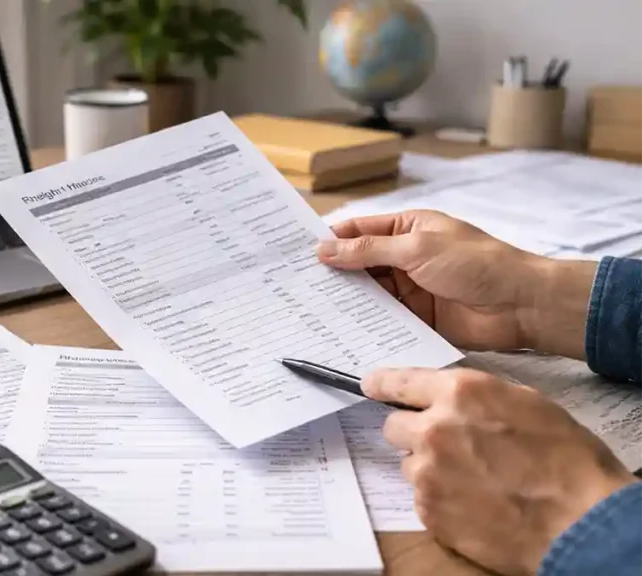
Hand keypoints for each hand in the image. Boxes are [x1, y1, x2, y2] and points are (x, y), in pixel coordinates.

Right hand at [317, 210, 595, 357]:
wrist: (521, 305)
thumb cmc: (477, 263)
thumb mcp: (417, 248)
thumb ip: (369, 250)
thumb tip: (325, 249)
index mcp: (406, 229)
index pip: (358, 231)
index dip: (328, 240)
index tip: (294, 252)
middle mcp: (403, 257)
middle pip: (357, 264)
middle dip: (330, 273)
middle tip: (292, 285)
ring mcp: (409, 289)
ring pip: (367, 293)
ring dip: (344, 300)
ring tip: (306, 309)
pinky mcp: (415, 318)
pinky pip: (382, 319)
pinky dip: (363, 323)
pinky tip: (337, 330)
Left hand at [363, 367, 637, 574]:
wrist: (578, 521)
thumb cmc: (566, 461)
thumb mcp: (527, 404)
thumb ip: (479, 397)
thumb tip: (455, 399)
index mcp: (460, 393)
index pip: (401, 382)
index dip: (383, 384)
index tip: (370, 385)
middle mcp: (434, 428)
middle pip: (394, 426)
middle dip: (413, 433)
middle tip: (445, 445)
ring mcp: (426, 471)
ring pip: (408, 463)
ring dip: (428, 467)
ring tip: (471, 479)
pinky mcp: (427, 509)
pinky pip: (421, 496)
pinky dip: (440, 498)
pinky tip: (473, 503)